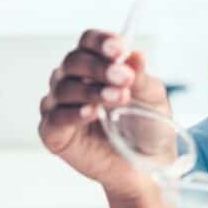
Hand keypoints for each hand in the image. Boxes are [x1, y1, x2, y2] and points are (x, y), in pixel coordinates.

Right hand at [38, 29, 173, 201]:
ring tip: (117, 98)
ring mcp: (60, 106)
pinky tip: (92, 113)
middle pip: (74, 61)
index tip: (119, 50)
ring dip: (91, 91)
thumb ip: (141, 77)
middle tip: (124, 78)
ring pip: (63, 87)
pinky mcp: (54, 134)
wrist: (147, 165)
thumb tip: (135, 56)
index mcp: (96, 65)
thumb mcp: (153, 98)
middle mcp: (73, 80)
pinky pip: (55, 119)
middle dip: (99, 67)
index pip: (88, 42)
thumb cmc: (147, 127)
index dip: (101, 42)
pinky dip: (73, 114)